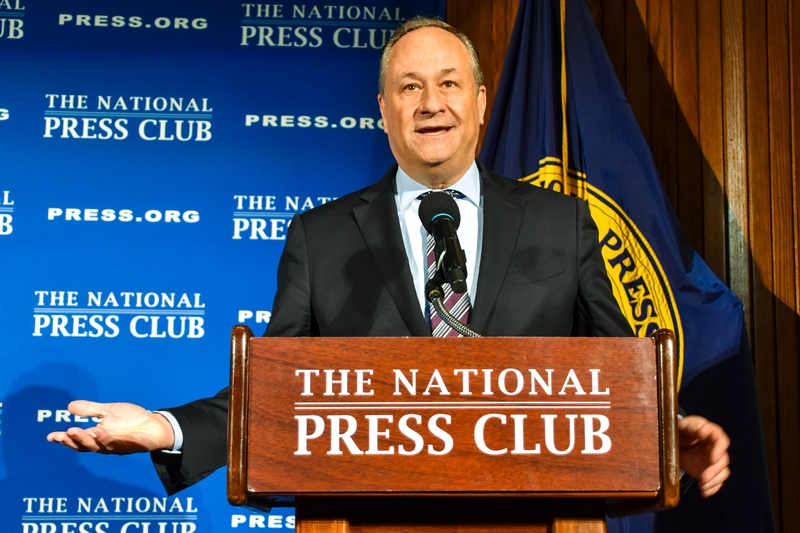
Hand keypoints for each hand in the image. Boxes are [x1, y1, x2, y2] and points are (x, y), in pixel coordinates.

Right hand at [46, 400, 174, 453]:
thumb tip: (69, 406)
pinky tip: (99, 430)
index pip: (78, 440)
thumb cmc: (132, 419)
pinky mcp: (127, 446)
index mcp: (98, 436)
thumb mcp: (109, 411)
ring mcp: (115, 445)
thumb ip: (91, 410)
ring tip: (73, 431)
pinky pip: (114, 443)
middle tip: (63, 434)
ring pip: (97, 446)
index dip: (64, 439)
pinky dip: (105, 438)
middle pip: (84, 446)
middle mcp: (104, 443)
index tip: (51, 437)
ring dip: (85, 439)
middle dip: (72, 440)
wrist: (155, 424)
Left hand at [678, 415, 729, 496]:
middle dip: (715, 470)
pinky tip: (704, 492)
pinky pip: (716, 481)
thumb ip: (693, 428)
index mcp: (711, 434)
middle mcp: (716, 448)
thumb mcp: (683, 426)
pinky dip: (712, 488)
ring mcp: (713, 461)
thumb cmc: (679, 429)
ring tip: (702, 486)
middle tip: (703, 477)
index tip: (713, 458)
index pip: (721, 441)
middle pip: (723, 460)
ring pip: (722, 472)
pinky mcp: (709, 471)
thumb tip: (705, 431)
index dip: (719, 450)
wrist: (673, 440)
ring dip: (714, 481)